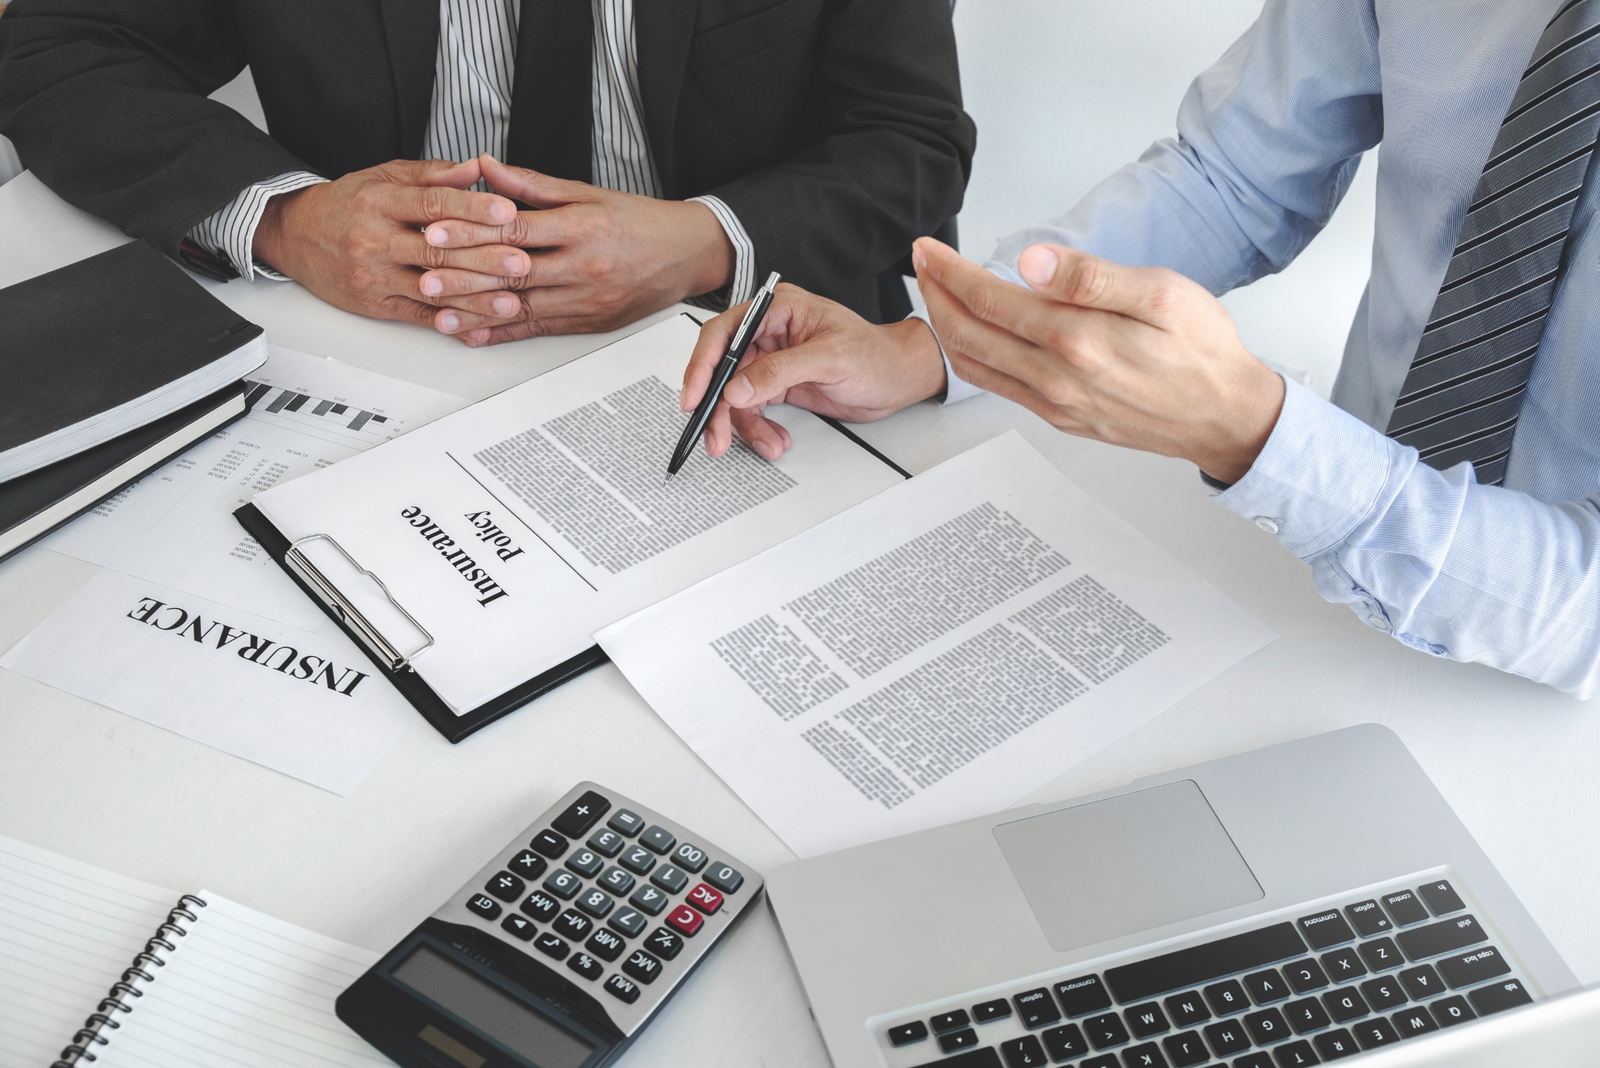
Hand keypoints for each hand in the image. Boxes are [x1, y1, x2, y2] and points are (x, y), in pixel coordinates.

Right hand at [252, 158, 532, 329]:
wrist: (294, 235)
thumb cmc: (347, 204)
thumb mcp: (384, 176)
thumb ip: (433, 175)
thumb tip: (477, 168)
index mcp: (380, 201)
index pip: (432, 204)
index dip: (471, 209)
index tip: (506, 212)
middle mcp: (375, 239)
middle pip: (436, 250)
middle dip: (484, 258)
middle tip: (521, 262)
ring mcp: (374, 275)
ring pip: (431, 288)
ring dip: (475, 298)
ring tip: (511, 302)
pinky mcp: (374, 303)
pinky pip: (417, 315)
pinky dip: (448, 322)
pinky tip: (475, 326)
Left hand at [418, 155, 734, 345]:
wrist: (688, 255)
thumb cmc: (640, 222)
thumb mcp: (588, 193)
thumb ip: (532, 185)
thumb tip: (486, 167)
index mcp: (583, 228)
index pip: (517, 232)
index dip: (473, 233)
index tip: (437, 231)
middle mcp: (584, 268)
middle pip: (514, 274)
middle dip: (465, 278)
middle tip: (425, 278)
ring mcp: (587, 300)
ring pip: (523, 309)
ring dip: (478, 313)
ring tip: (440, 315)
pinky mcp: (589, 323)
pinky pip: (540, 330)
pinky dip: (505, 334)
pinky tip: (477, 335)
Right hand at [680, 284, 946, 460]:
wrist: (899, 378)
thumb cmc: (876, 354)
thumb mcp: (830, 359)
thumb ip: (781, 370)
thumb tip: (740, 386)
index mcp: (778, 309)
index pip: (724, 333)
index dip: (704, 365)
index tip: (694, 396)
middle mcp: (769, 332)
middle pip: (723, 369)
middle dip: (719, 406)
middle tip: (716, 435)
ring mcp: (772, 360)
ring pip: (736, 395)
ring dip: (743, 424)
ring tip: (766, 443)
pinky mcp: (778, 384)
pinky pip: (753, 409)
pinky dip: (759, 429)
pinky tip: (775, 439)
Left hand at [914, 237, 1284, 483]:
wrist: (1226, 416)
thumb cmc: (1203, 352)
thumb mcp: (1161, 294)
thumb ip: (1090, 278)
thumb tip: (1032, 262)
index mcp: (1077, 341)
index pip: (989, 300)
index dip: (950, 272)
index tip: (930, 250)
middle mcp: (1057, 379)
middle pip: (969, 336)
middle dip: (935, 295)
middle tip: (922, 265)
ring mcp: (1056, 404)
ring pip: (977, 367)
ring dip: (947, 329)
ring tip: (937, 296)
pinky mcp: (1062, 419)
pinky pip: (1000, 389)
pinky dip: (973, 360)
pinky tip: (975, 338)